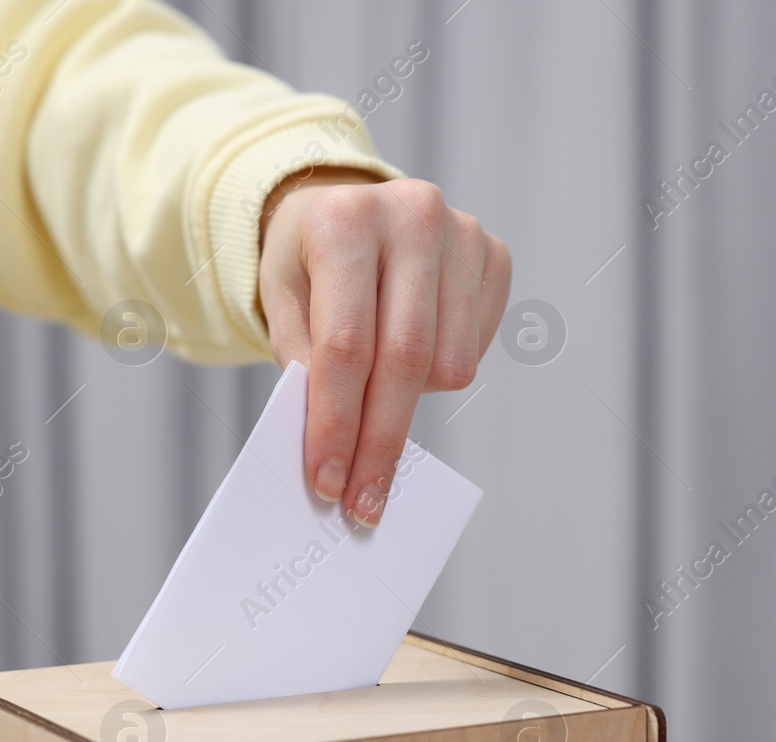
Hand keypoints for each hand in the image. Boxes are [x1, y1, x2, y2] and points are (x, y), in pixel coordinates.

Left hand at [258, 170, 511, 525]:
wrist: (345, 206)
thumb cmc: (307, 263)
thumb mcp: (280, 302)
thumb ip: (304, 367)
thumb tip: (337, 449)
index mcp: (344, 219)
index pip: (345, 345)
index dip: (337, 423)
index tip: (328, 482)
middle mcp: (412, 215)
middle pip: (403, 360)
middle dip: (380, 442)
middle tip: (364, 501)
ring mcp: (463, 232)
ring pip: (448, 363)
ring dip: (409, 404)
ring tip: (375, 399)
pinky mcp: (494, 254)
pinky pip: (474, 350)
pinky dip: (439, 376)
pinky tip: (409, 362)